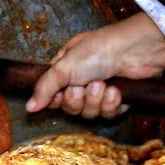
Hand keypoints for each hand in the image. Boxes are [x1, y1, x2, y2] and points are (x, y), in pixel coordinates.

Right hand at [26, 12, 164, 119]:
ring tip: (103, 84)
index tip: (60, 94)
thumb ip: (45, 88)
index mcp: (66, 70)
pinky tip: (116, 90)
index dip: (57, 100)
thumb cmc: (98, 50)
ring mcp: (100, 91)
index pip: (53, 96)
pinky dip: (111, 104)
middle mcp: (82, 81)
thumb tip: (29, 107)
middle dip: (78, 99)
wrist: (135, 51)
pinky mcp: (118, 99)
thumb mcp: (64, 67)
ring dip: (95, 100)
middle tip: (84, 85)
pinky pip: (108, 114)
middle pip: (71, 108)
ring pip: (89, 113)